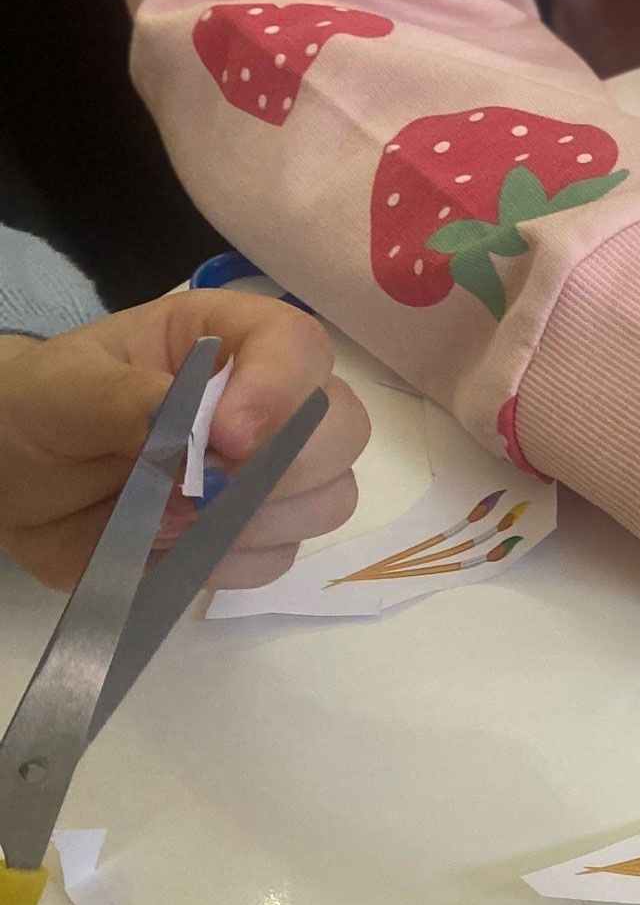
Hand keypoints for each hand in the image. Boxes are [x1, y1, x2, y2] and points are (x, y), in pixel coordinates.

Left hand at [0, 288, 369, 590]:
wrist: (9, 483)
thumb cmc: (37, 413)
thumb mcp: (62, 391)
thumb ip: (128, 402)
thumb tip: (199, 443)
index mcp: (226, 342)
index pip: (298, 345)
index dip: (282, 389)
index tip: (228, 439)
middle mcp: (266, 403)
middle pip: (341, 427)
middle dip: (287, 467)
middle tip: (208, 488)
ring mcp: (268, 475)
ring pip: (329, 498)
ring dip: (258, 520)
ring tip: (176, 518)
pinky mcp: (251, 536)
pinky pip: (280, 557)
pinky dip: (229, 562)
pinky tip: (174, 547)